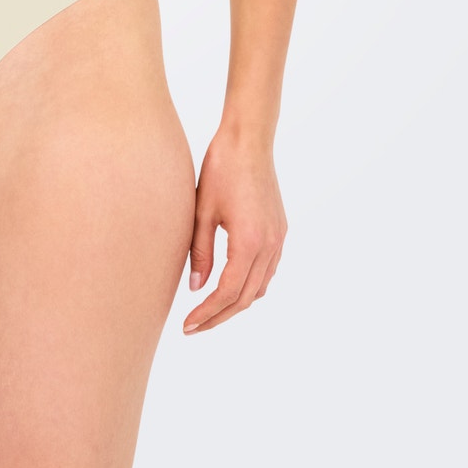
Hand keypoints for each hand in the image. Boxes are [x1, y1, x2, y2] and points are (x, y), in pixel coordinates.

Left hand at [183, 126, 286, 334]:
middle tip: (194, 326)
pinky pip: (268, 270)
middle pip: (245, 297)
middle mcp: (269, 246)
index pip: (227, 293)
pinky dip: (249, 285)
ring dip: (236, 303)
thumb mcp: (202, 211)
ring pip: (259, 287)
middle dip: (219, 316)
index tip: (187, 325)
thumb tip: (196, 289)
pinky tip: (231, 284)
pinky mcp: (280, 230)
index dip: (207, 313)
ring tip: (209, 310)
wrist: (249, 140)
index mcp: (250, 243)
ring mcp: (278, 239)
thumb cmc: (221, 169)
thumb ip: (200, 252)